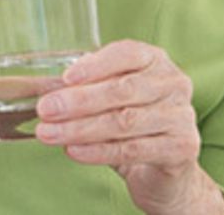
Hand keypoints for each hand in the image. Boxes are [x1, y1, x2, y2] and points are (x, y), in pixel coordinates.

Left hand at [34, 40, 223, 214]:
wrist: (165, 169)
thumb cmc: (130, 123)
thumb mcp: (108, 99)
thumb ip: (84, 89)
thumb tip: (41, 89)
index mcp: (154, 60)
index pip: (127, 53)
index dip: (95, 65)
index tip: (64, 78)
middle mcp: (173, 83)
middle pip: (122, 90)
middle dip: (78, 101)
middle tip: (45, 109)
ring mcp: (181, 115)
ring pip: (124, 121)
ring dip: (80, 128)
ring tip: (48, 133)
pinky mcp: (181, 147)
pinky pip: (133, 149)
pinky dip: (98, 151)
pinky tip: (73, 151)